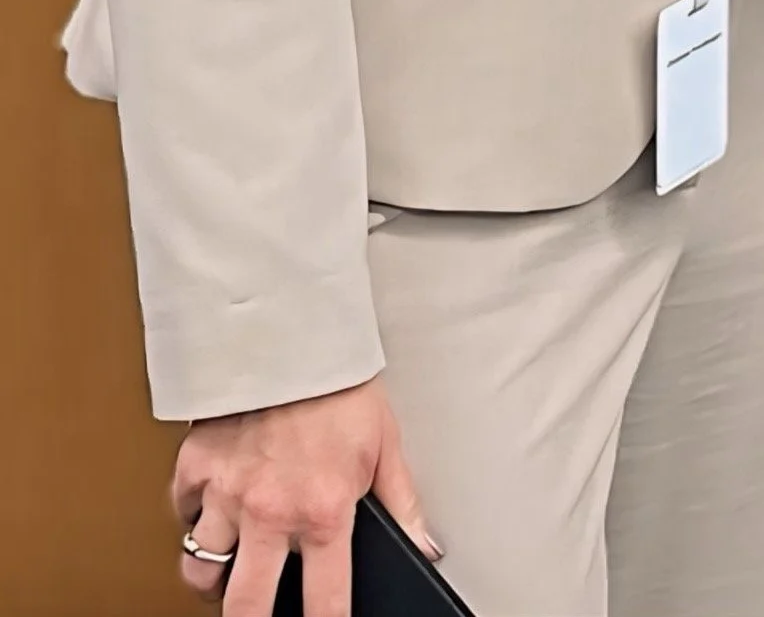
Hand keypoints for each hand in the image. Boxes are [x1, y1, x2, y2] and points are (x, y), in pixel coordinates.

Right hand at [173, 376, 433, 616]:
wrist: (294, 332)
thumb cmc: (341, 384)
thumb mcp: (386, 443)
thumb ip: (402, 503)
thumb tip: (425, 545)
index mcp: (323, 510)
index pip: (324, 600)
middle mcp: (271, 511)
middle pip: (246, 605)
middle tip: (257, 614)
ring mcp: (228, 493)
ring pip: (200, 566)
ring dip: (213, 574)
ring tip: (230, 567)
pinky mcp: (195, 468)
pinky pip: (181, 512)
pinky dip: (192, 517)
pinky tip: (210, 511)